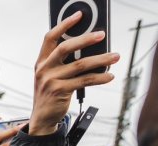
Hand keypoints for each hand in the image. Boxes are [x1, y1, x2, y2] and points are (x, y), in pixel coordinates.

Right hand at [29, 12, 117, 135]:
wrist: (42, 119)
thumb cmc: (50, 94)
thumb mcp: (51, 76)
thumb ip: (63, 62)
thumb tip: (90, 48)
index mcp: (41, 62)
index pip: (50, 38)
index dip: (64, 25)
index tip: (79, 15)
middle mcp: (44, 69)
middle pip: (65, 48)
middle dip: (85, 39)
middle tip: (102, 35)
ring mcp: (50, 81)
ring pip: (80, 65)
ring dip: (101, 60)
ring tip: (115, 57)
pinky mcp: (59, 91)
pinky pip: (84, 81)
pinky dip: (99, 78)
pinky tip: (109, 76)